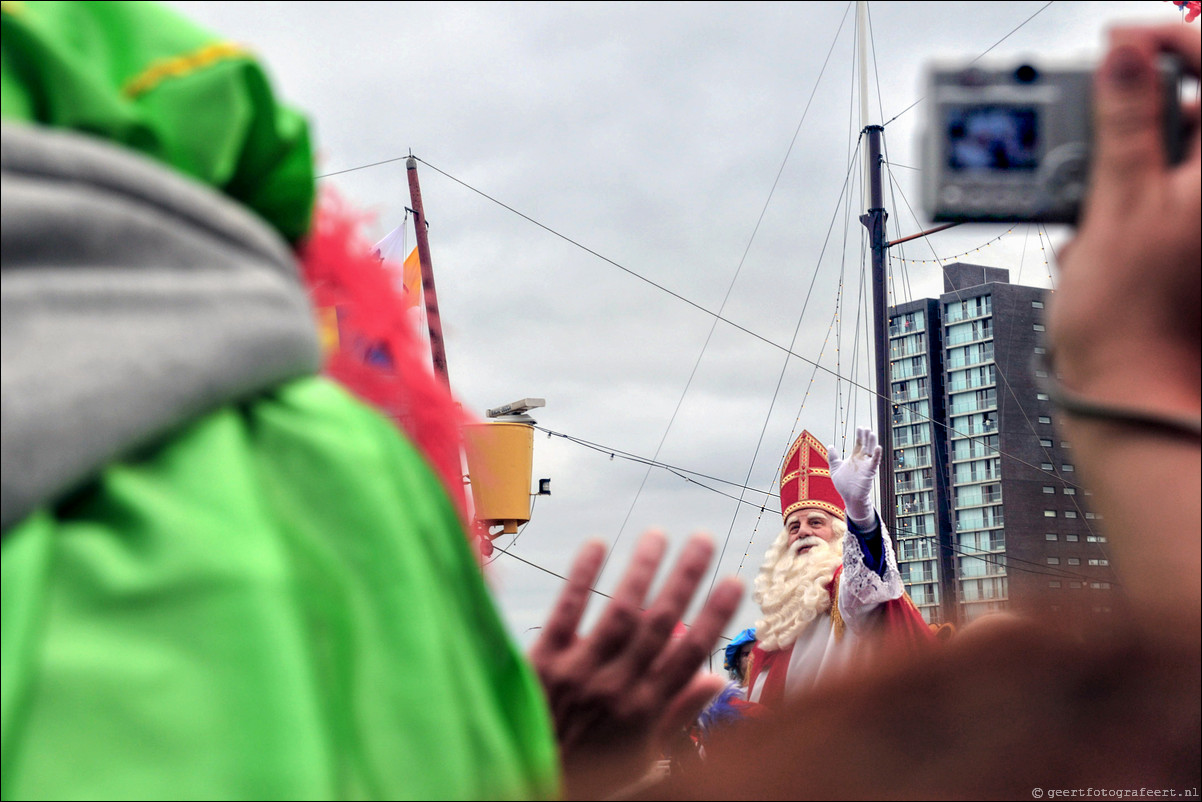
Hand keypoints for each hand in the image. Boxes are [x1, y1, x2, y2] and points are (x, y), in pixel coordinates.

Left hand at [528, 530, 742, 799]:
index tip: (734, 582)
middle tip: (703, 540)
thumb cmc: (592, 776)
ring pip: (619, 611)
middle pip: (660, 623)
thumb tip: (717, 681)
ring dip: (641, 570)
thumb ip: (679, 718)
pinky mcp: (543, 662)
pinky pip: (566, 611)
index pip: (691, 653)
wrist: (532, 791)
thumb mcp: (644, 761)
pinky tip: (597, 546)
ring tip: (658, 535)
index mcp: (646, 711)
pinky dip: (581, 577)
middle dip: (685, 578)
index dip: (715, 614)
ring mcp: (580, 672)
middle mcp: (617, 687)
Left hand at [828, 427, 881, 526]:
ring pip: (871, 451)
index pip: (859, 444)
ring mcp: (866, 465)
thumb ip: (833, 457)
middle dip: (866, 437)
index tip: (860, 427)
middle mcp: (862, 460)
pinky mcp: (869, 472)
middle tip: (866, 427)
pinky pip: (874, 462)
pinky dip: (877, 455)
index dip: (860, 436)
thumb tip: (830, 445)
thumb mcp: (835, 468)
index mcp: (854, 458)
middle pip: (865, 445)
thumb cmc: (843, 484)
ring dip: (872, 443)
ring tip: (872, 433)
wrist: (849, 497)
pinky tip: (878, 448)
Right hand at [1048, 25, 1200, 416]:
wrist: (1130, 396)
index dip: (1168, 39)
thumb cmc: (1132, 318)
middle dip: (1132, 111)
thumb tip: (1124, 54)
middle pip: (1192, 111)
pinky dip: (1120, 202)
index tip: (1118, 42)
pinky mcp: (1186, 244)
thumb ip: (1124, 121)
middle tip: (1082, 120)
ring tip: (1078, 195)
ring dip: (1116, 163)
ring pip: (1168, 155)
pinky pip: (1158, 197)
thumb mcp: (1117, 204)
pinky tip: (1089, 230)